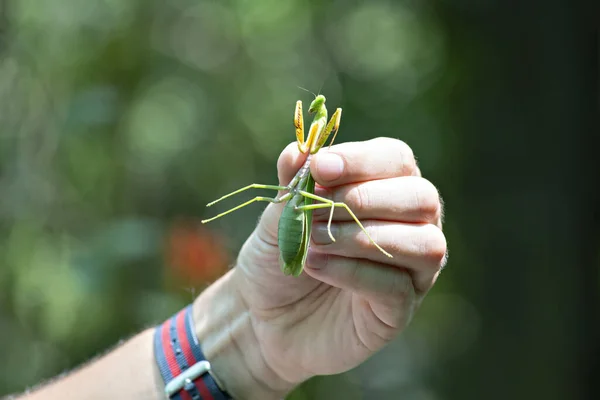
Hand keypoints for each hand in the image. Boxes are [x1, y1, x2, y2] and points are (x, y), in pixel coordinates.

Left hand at [231, 137, 445, 387]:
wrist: (263, 319)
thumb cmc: (277, 259)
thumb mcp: (277, 217)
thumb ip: (292, 184)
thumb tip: (299, 149)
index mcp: (383, 192)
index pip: (396, 160)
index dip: (362, 160)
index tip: (321, 168)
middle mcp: (409, 228)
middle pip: (423, 198)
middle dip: (367, 198)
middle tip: (318, 207)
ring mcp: (410, 272)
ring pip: (425, 244)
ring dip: (363, 236)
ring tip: (315, 240)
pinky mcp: (398, 311)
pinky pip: (396, 287)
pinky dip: (354, 271)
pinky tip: (315, 265)